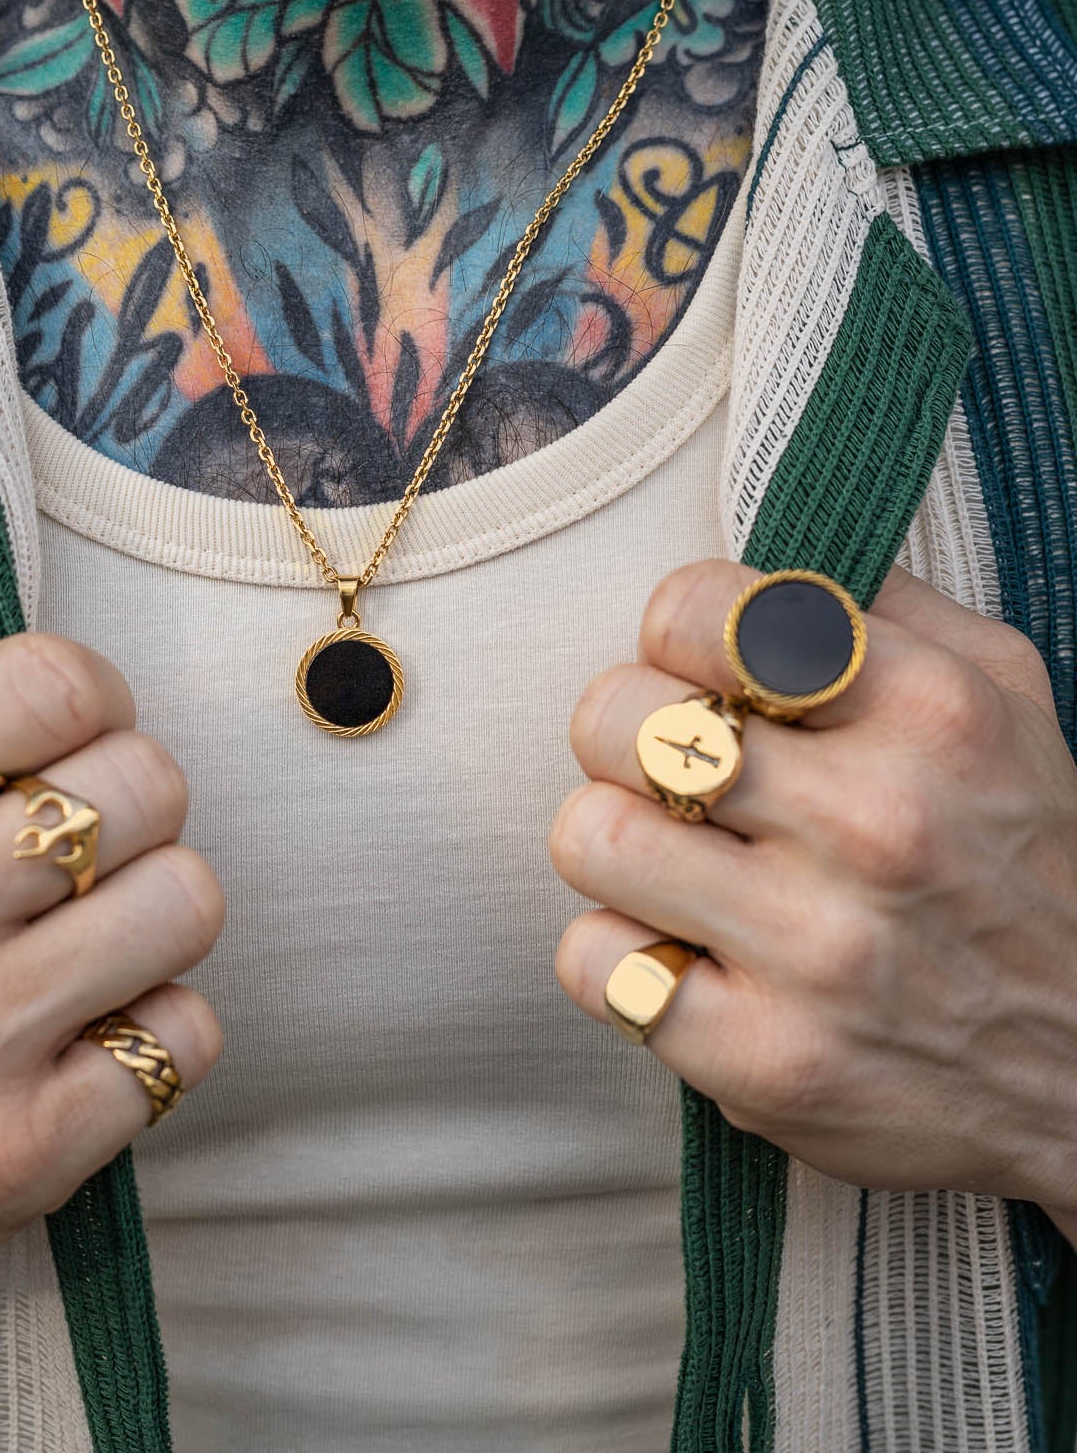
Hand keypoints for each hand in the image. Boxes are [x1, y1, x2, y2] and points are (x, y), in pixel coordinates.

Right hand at [0, 615, 223, 1311]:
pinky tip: (89, 1033)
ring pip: (187, 899)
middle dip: (133, 804)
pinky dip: (157, 1029)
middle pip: (145, 784)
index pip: (55, 679)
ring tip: (92, 934)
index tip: (73, 734)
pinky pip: (189, 1033)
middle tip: (84, 847)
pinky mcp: (26, 1150)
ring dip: (157, 911)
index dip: (93, 695)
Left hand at [549, 560, 1076, 1239]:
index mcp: (929, 709)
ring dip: (617, 845)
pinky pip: (593, 962)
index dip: (673, 634)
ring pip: (590, 835)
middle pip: (616, 718)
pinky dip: (619, 957)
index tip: (702, 674)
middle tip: (673, 774)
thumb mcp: (1004, 696)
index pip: (696, 609)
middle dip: (626, 737)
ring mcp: (817, 950)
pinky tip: (685, 954)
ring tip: (676, 862)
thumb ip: (883, 609)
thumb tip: (760, 558)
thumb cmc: (1026, 858)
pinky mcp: (763, 1060)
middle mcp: (876, 823)